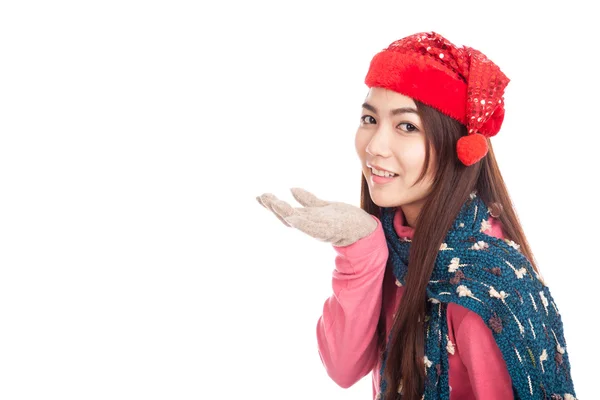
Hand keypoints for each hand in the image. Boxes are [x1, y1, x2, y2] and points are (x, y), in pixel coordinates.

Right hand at [256, 188, 377, 246]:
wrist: (363, 229)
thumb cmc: (344, 219)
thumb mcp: (323, 206)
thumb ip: (308, 200)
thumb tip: (291, 189)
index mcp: (307, 218)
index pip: (285, 212)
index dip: (272, 205)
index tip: (259, 196)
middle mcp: (310, 224)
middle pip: (286, 217)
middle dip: (273, 207)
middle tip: (261, 197)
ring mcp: (318, 228)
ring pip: (296, 221)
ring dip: (284, 213)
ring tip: (273, 203)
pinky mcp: (329, 229)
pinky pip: (313, 227)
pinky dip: (301, 223)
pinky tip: (293, 217)